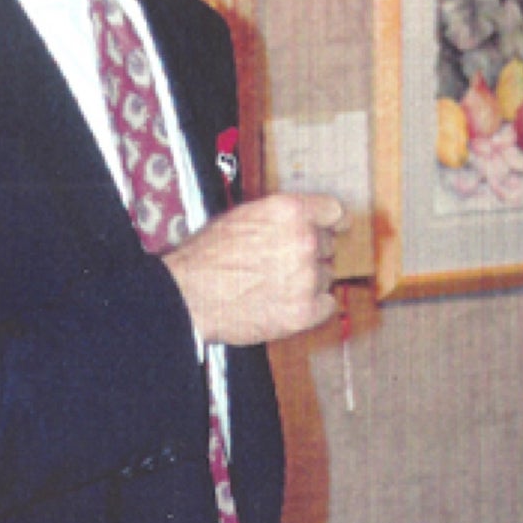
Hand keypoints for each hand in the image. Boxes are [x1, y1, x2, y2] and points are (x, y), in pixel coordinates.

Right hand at [164, 193, 345, 344]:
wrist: (187, 295)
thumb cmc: (207, 256)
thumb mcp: (245, 216)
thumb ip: (281, 217)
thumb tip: (306, 221)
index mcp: (290, 211)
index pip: (334, 212)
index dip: (332, 223)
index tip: (333, 229)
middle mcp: (304, 241)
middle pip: (328, 246)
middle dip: (311, 254)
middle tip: (282, 264)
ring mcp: (306, 277)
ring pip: (326, 276)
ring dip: (309, 281)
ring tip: (275, 286)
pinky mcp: (304, 311)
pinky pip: (326, 306)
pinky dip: (312, 307)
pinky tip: (287, 304)